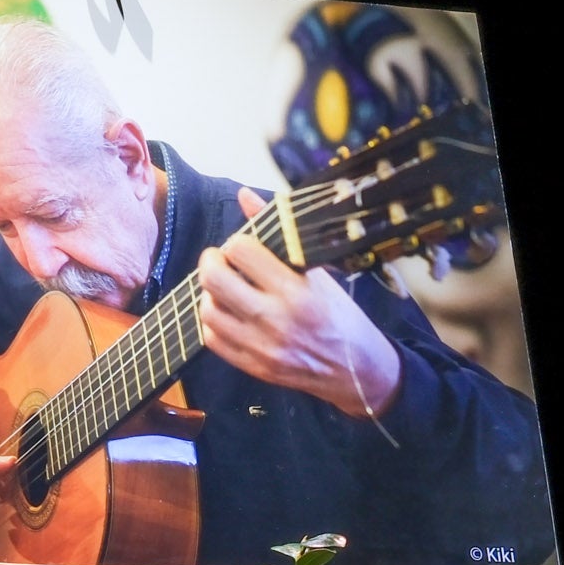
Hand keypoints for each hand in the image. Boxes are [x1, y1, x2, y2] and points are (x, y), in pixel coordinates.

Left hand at [195, 201, 403, 419]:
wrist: (355, 369)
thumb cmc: (338, 314)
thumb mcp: (317, 272)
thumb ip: (278, 233)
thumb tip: (245, 195)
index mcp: (296, 290)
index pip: (241, 251)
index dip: (236, 243)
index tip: (243, 247)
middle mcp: (276, 319)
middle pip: (214, 279)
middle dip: (211, 262)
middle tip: (221, 261)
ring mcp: (262, 347)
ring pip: (207, 311)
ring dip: (210, 294)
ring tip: (226, 289)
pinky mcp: (254, 367)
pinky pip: (212, 340)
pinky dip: (213, 322)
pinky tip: (228, 314)